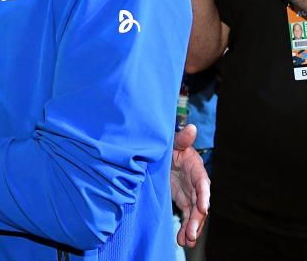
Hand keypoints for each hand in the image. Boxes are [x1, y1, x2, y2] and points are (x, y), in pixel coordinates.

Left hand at [171, 124, 209, 247]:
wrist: (164, 155)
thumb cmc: (171, 147)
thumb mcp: (174, 142)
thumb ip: (182, 138)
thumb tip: (191, 127)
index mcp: (196, 169)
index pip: (203, 184)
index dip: (204, 196)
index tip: (203, 208)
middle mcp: (197, 185)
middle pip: (200, 204)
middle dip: (198, 219)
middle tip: (192, 233)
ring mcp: (191, 195)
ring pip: (195, 214)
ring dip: (193, 228)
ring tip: (187, 241)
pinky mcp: (185, 201)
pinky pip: (187, 217)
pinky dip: (186, 228)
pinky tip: (182, 240)